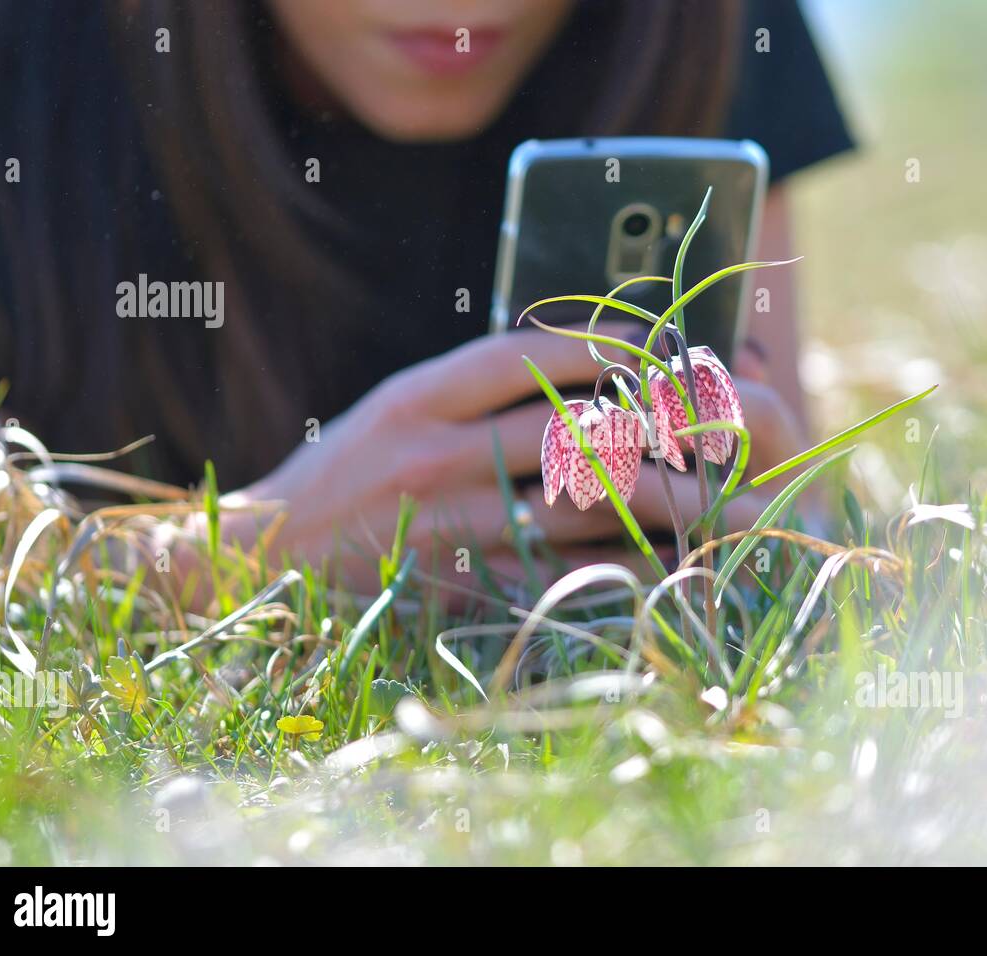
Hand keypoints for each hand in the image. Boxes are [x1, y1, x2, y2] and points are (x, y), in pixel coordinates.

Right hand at [208, 326, 811, 591]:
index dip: (598, 343)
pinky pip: (562, 575)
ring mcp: (450, 527)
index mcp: (414, 398)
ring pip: (578, 505)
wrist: (266, 560)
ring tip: (719, 497)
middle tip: (712, 425)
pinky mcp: (463, 589)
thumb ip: (472, 389)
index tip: (654, 342)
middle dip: (652, 425)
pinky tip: (674, 561)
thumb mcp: (394, 407)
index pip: (522, 353)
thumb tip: (574, 364)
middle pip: (567, 428)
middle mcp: (433, 457)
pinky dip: (623, 568)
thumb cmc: (342, 475)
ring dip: (660, 500)